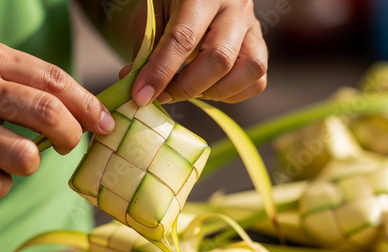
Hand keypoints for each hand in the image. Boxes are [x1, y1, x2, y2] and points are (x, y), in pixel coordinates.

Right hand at [0, 37, 114, 201]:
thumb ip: (24, 76)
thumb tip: (77, 109)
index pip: (55, 80)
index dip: (89, 104)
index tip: (105, 122)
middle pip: (50, 116)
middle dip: (74, 136)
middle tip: (70, 142)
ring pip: (26, 158)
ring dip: (33, 163)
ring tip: (16, 154)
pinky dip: (2, 184)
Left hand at [123, 0, 267, 104]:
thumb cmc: (170, 4)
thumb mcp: (151, 18)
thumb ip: (145, 51)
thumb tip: (137, 87)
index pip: (183, 38)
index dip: (161, 72)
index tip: (142, 96)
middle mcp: (234, 6)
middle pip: (219, 58)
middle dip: (186, 87)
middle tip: (163, 96)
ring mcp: (252, 26)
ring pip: (249, 70)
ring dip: (214, 91)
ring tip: (189, 90)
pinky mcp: (259, 44)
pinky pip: (257, 79)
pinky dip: (232, 93)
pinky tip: (208, 88)